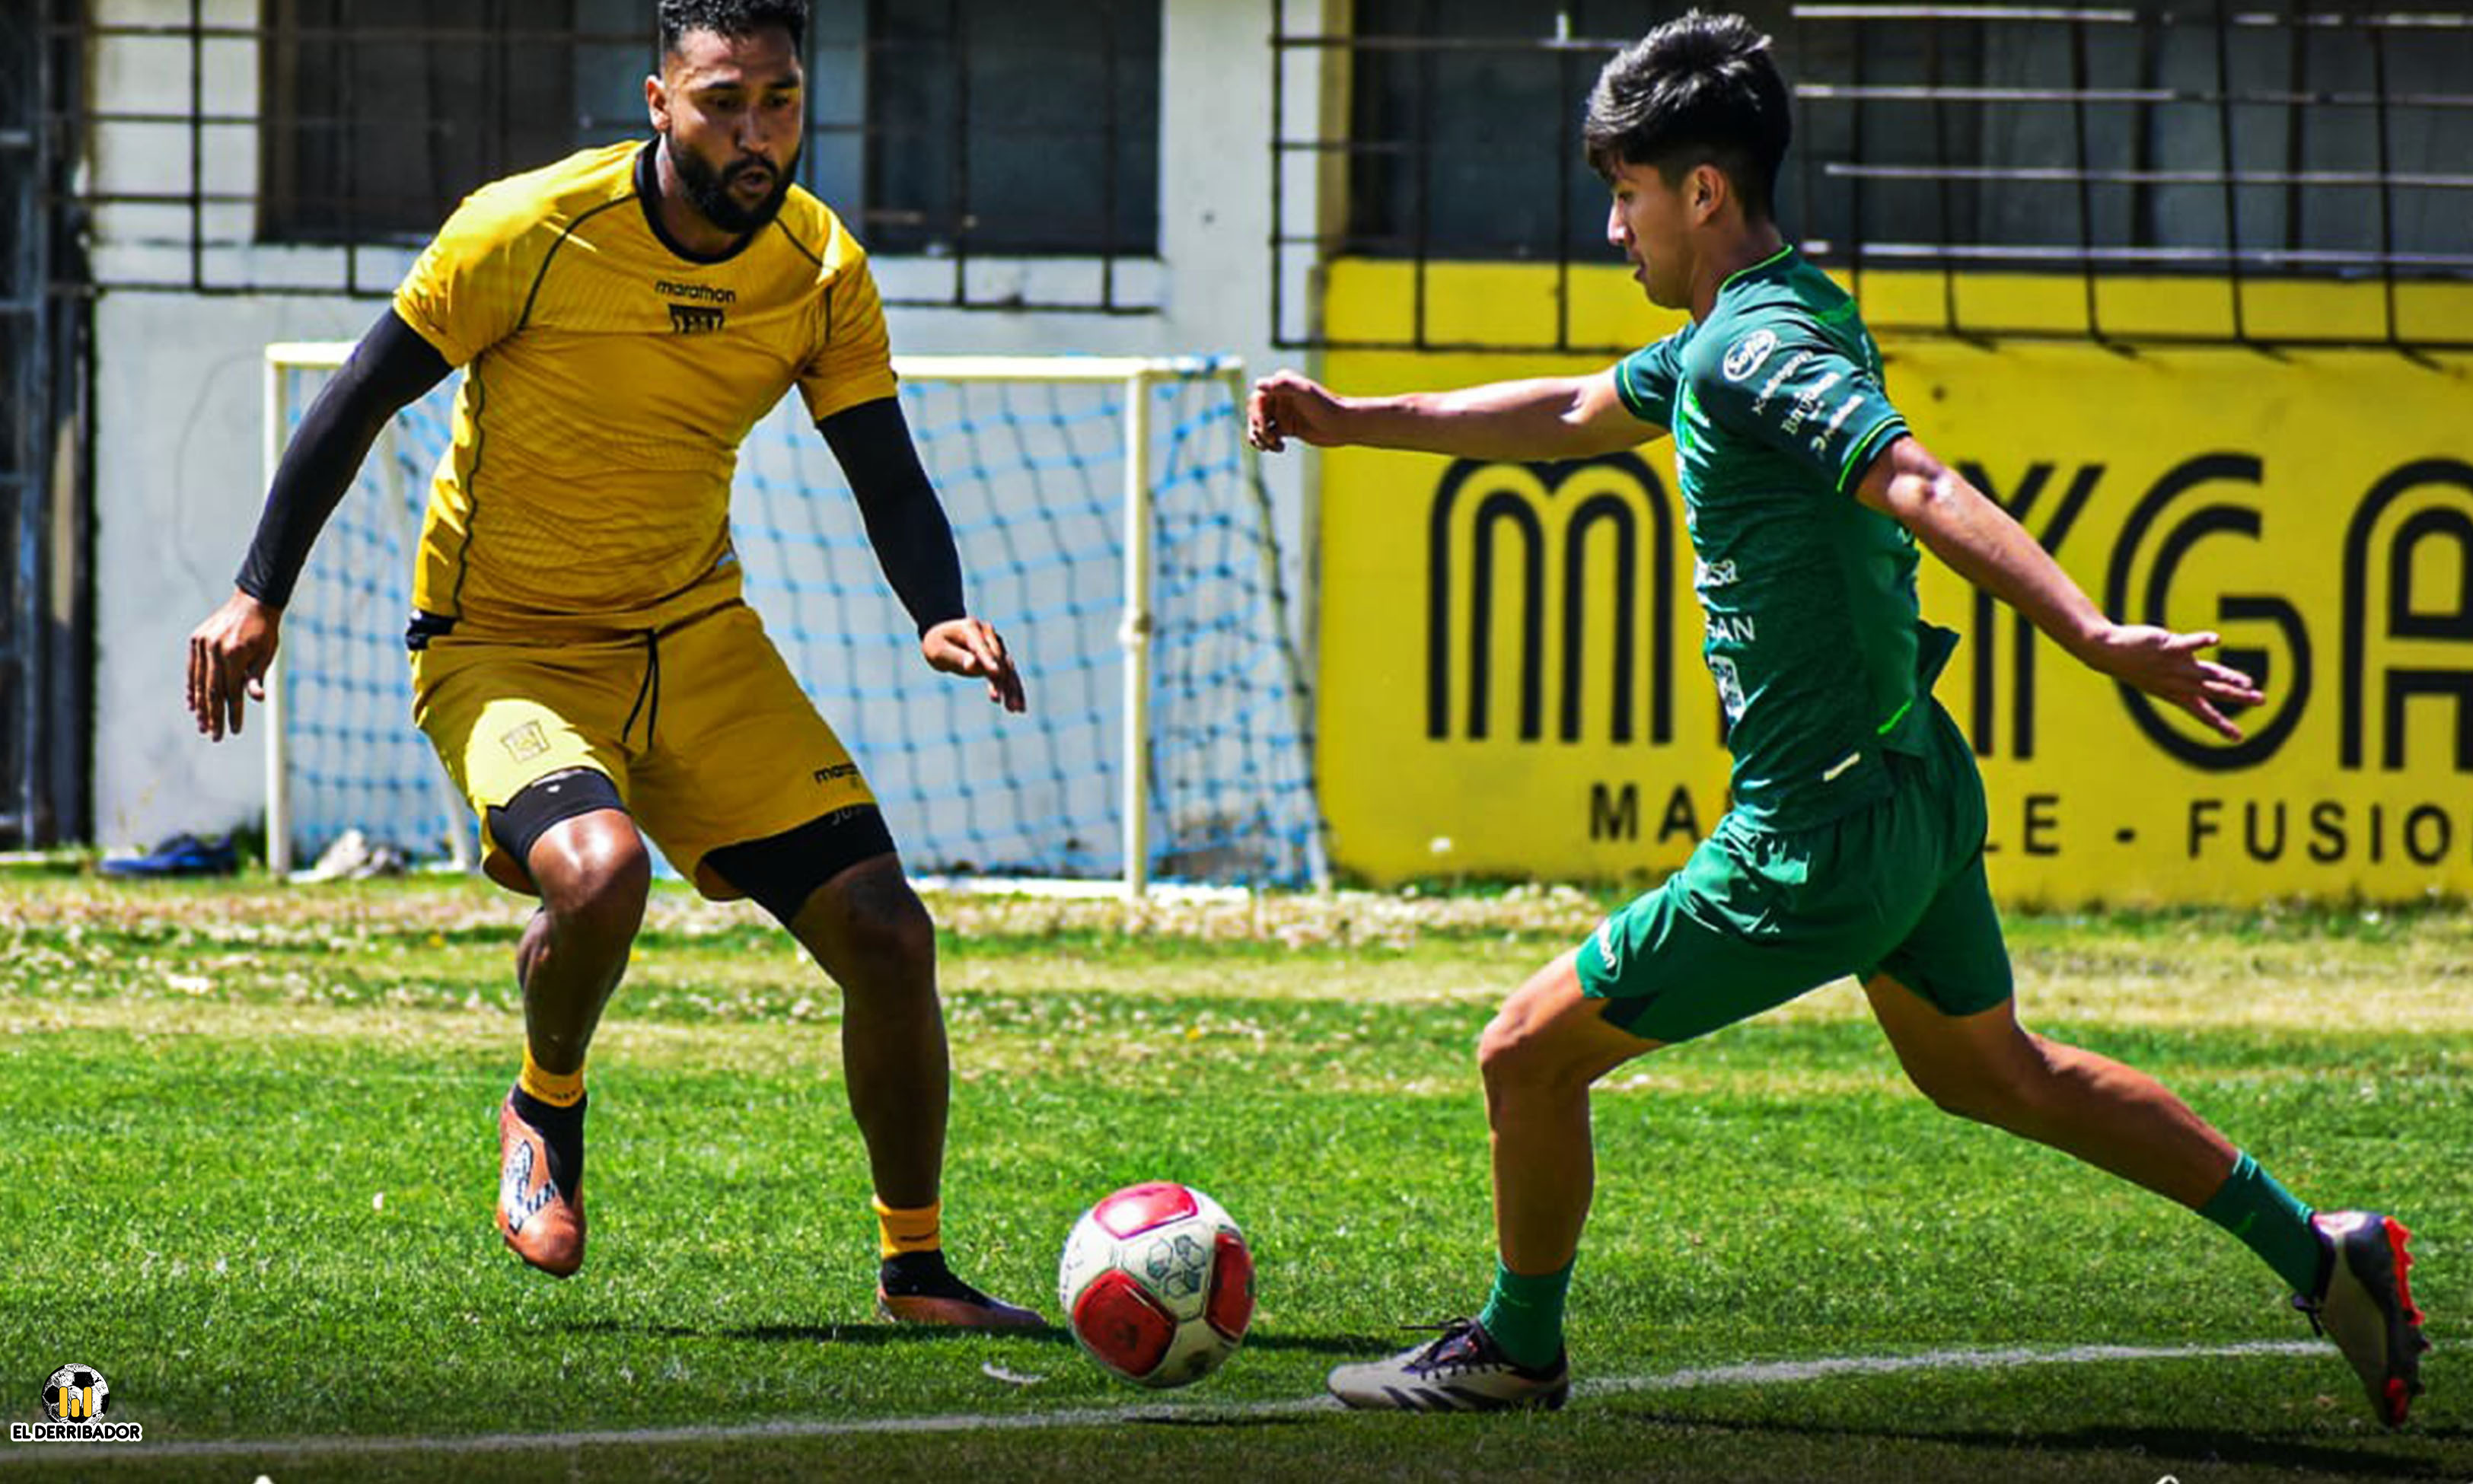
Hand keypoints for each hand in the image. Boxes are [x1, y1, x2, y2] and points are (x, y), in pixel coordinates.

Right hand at [188, 590, 282, 740]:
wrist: (253, 602)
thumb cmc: (265, 632)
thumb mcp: (266, 655)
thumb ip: (257, 677)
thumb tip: (256, 700)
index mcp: (235, 654)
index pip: (232, 692)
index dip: (233, 713)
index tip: (233, 731)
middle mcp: (215, 649)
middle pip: (211, 691)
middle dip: (213, 716)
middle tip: (214, 736)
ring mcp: (202, 644)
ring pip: (198, 682)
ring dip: (200, 706)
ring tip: (203, 725)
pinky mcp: (196, 640)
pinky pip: (192, 669)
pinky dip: (192, 687)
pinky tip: (193, 704)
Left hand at [922, 616, 1025, 712]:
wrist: (945, 638)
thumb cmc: (937, 644)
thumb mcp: (939, 651)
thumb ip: (956, 656)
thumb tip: (972, 664)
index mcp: (971, 628)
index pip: (982, 646)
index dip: (988, 659)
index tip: (995, 673)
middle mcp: (988, 634)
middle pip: (999, 659)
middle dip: (1001, 681)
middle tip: (998, 700)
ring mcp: (996, 645)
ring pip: (1008, 669)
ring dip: (1012, 689)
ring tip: (1014, 709)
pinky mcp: (1000, 658)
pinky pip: (1010, 675)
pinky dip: (1015, 691)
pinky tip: (1020, 708)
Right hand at [1247, 370, 1348, 452]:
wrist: (1343, 425)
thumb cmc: (1326, 406)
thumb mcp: (1305, 392)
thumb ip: (1283, 385)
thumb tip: (1257, 384)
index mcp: (1281, 385)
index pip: (1257, 399)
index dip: (1257, 414)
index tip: (1265, 427)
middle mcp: (1280, 397)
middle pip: (1255, 413)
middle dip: (1258, 428)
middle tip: (1270, 439)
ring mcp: (1282, 413)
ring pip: (1258, 426)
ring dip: (1259, 438)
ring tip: (1270, 446)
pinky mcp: (1287, 428)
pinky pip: (1268, 436)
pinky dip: (1268, 444)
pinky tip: (1280, 448)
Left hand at [2082, 624, 2263, 740]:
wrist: (2109, 653)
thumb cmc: (2139, 666)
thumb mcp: (2166, 679)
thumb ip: (2193, 678)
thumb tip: (2216, 677)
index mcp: (2178, 694)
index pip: (2203, 713)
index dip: (2221, 725)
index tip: (2239, 738)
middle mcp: (2179, 682)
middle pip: (2213, 691)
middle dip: (2238, 697)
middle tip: (2260, 700)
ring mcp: (2174, 665)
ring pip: (2206, 673)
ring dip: (2228, 676)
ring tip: (2248, 681)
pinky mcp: (2168, 646)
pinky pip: (2187, 644)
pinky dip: (2202, 641)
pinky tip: (2216, 640)